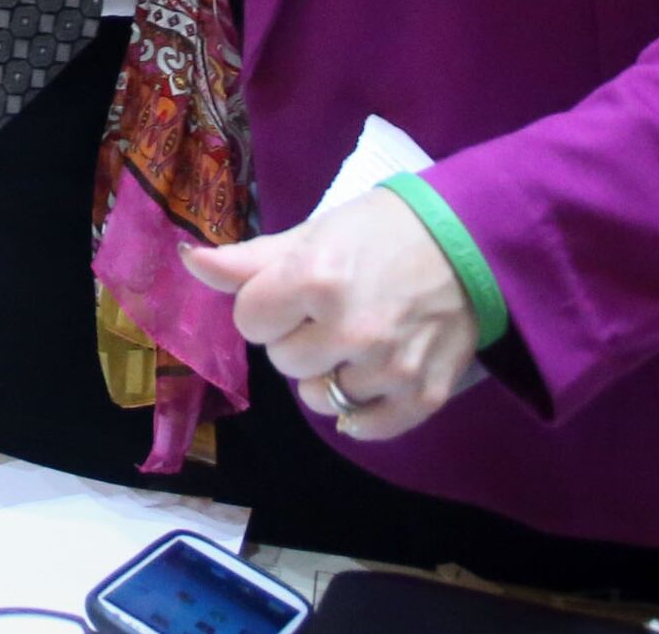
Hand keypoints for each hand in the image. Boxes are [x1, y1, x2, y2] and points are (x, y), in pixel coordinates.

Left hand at [180, 189, 477, 442]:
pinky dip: (363, 410)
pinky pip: (364, 428)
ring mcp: (389, 368)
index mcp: (316, 279)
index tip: (295, 291)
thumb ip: (249, 260)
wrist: (470, 241)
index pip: (249, 321)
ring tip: (357, 339)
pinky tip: (374, 376)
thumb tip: (188, 262)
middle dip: (298, 337)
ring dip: (329, 373)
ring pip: (320, 399)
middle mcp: (350, 329)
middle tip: (332, 310)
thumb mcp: (314, 233)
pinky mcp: (422, 395)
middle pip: (283, 362)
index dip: (266, 306)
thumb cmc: (383, 230)